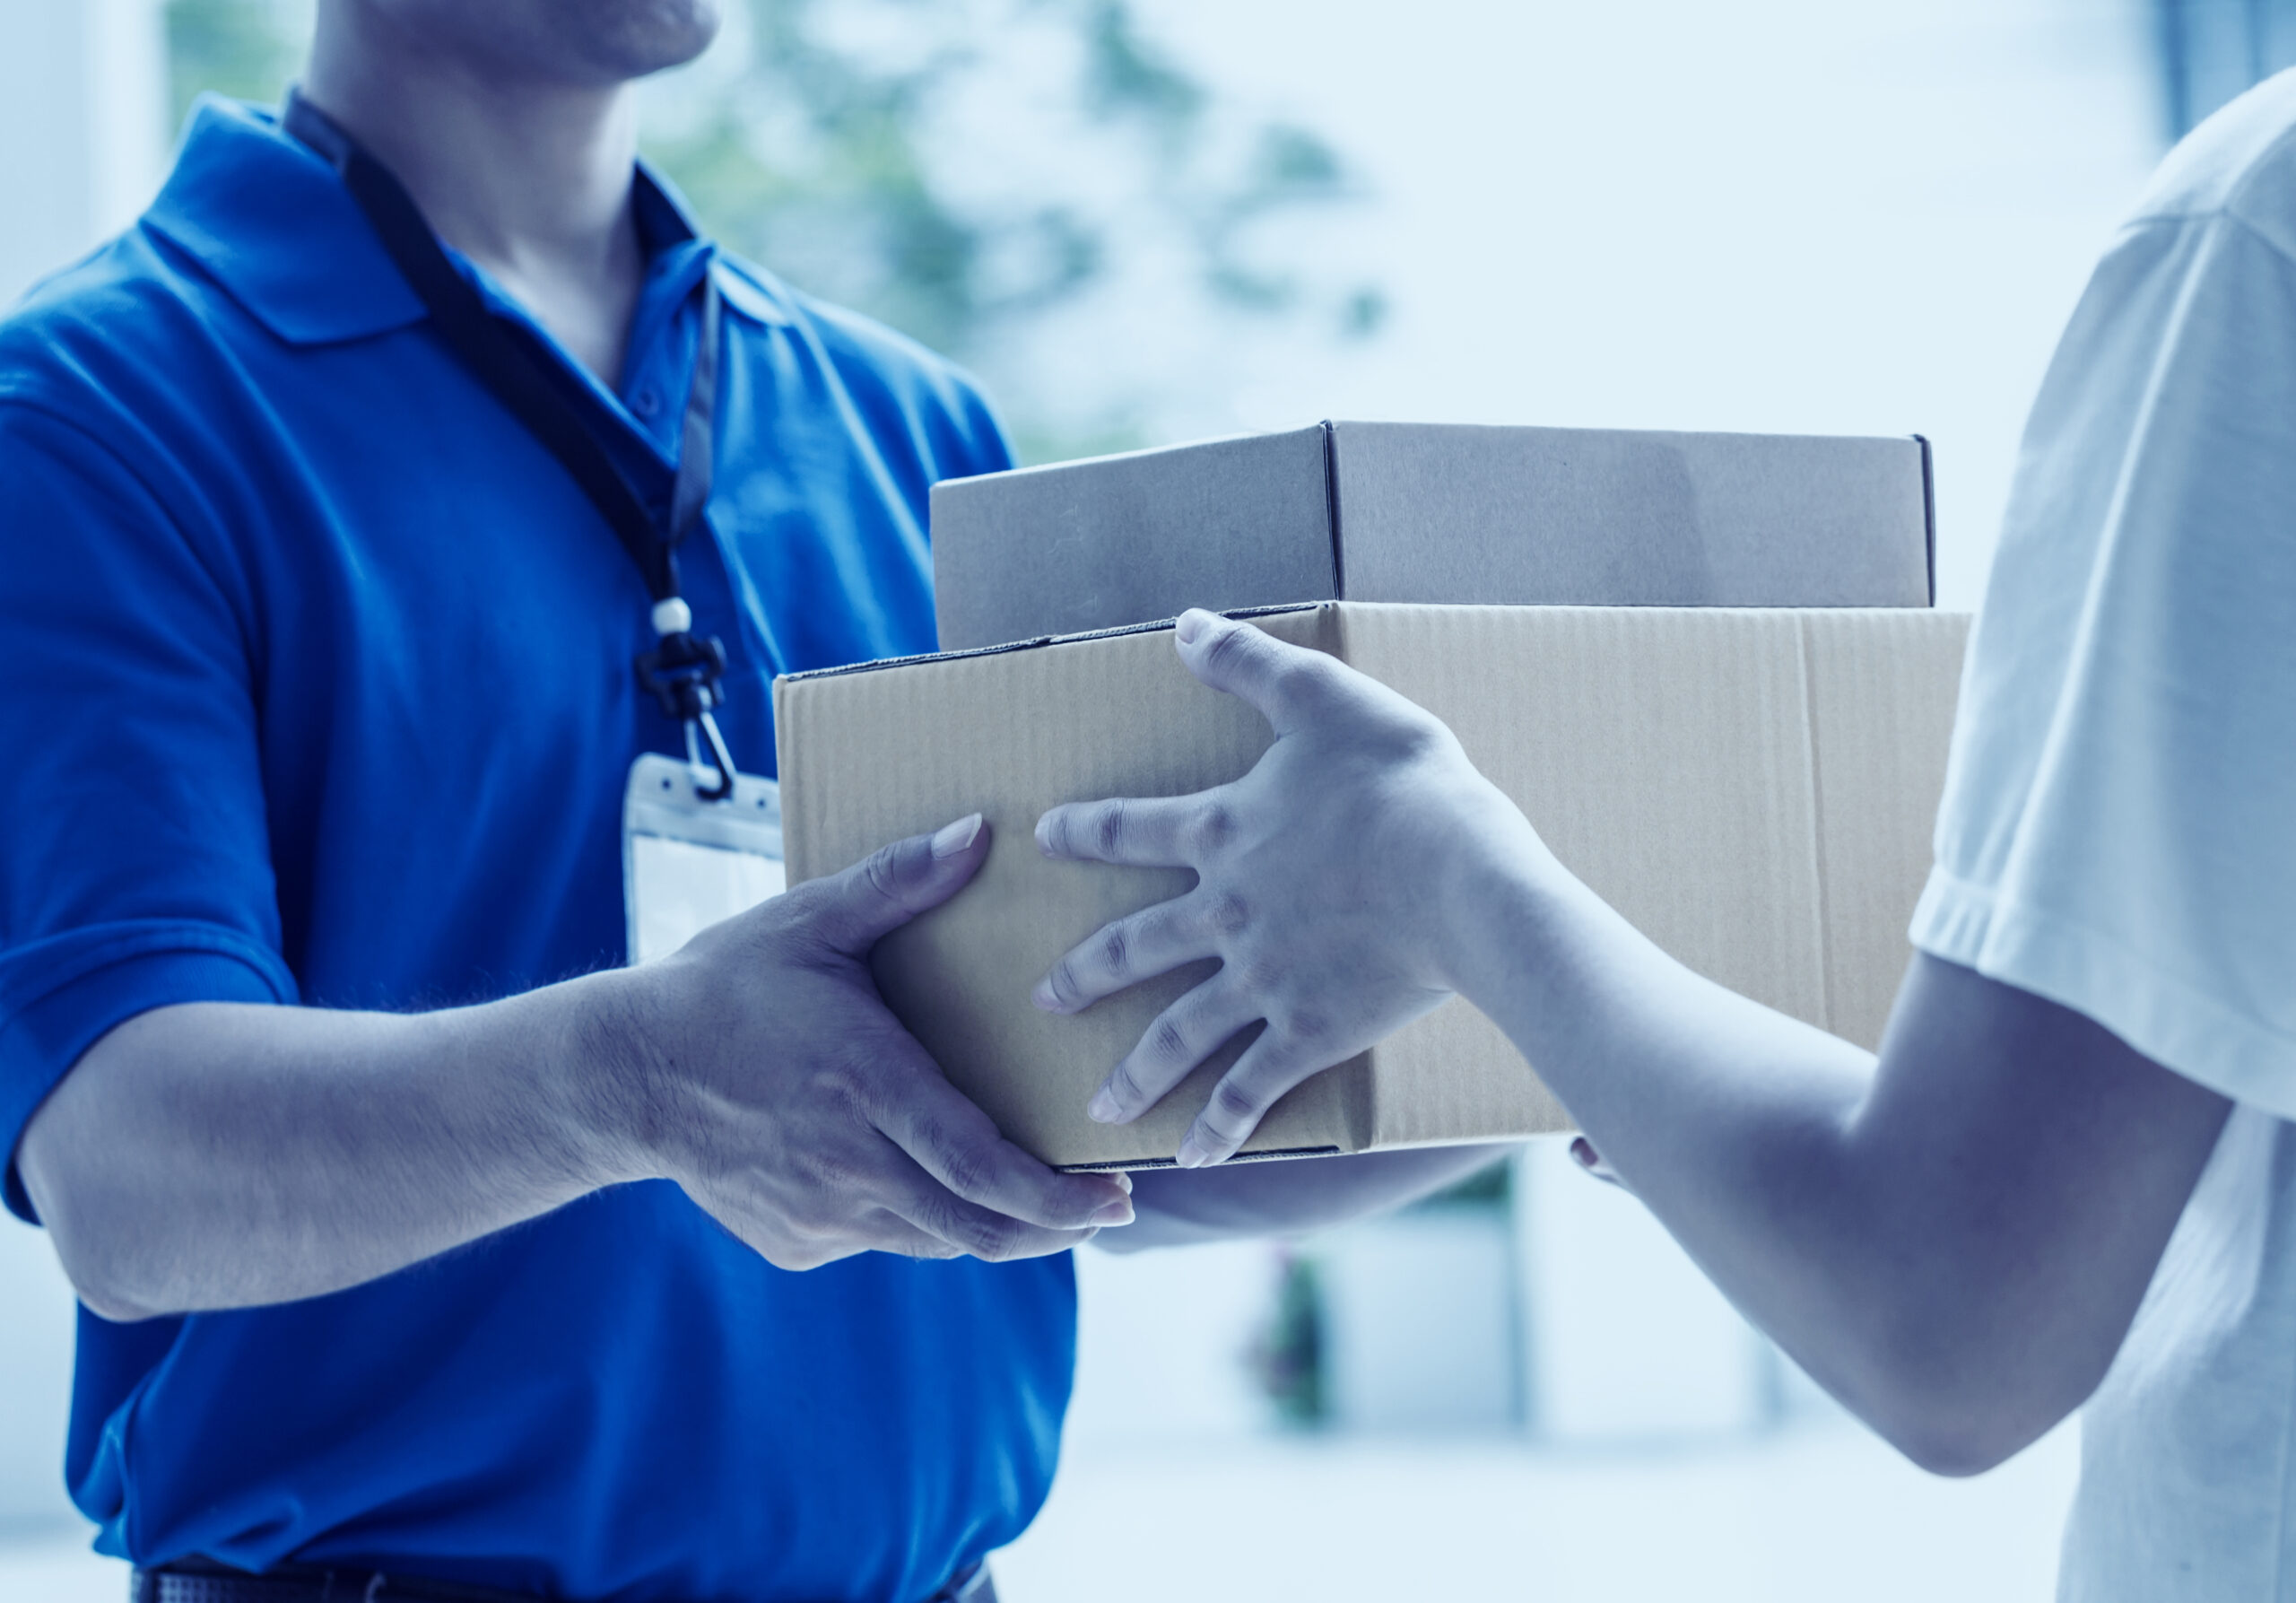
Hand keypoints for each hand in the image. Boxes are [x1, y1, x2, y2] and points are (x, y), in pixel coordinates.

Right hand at [617, 815, 1134, 1267]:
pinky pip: (882, 1237)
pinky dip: (920, 1215)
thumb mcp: (809, 922)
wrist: (624, 1074)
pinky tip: (922, 1173)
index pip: (979, 1168)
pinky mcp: (797, 1243)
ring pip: (936, 1239)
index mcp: (866, 1086)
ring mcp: (820, 1214)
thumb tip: (982, 832)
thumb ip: (898, 883)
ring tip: (1033, 1190)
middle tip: (1106, 1207)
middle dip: (1053, 1226)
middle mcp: (848, 1164)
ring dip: (992, 1222)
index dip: (1054, 1198)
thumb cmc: (724, 986)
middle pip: (975, 1227)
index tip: (1114, 1198)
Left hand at [1033, 609, 1542, 1166]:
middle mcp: (1224, 913)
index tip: (1045, 836)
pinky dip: (1220, 1127)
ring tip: (1099, 1108)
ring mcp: (1261, 980)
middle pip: (1135, 948)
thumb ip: (1249, 664)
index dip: (1085, 830)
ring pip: (1179, 1033)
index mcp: (1223, 832)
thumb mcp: (1324, 698)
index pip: (1130, 829)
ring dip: (1135, 1071)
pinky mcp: (1308, 1032)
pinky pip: (1250, 1088)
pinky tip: (1192, 1159)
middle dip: (1087, 975)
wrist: (1459, 877)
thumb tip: (1183, 624)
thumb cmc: (1401, 782)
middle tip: (1047, 1000)